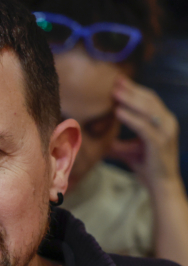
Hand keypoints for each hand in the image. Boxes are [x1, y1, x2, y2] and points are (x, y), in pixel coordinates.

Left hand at [108, 75, 181, 191]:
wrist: (161, 184)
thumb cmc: (146, 165)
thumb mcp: (128, 150)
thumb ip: (116, 141)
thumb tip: (97, 139)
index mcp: (163, 121)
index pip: (149, 99)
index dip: (134, 89)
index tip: (118, 81)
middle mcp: (168, 123)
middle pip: (149, 100)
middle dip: (131, 90)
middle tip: (115, 81)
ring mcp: (166, 132)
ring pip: (148, 110)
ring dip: (130, 99)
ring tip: (114, 93)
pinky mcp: (160, 143)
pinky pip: (144, 126)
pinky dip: (131, 118)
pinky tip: (118, 112)